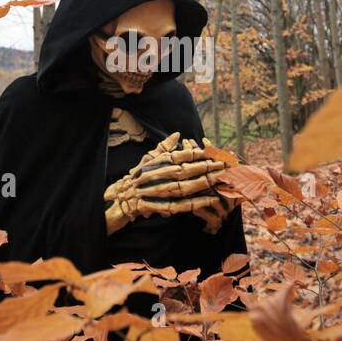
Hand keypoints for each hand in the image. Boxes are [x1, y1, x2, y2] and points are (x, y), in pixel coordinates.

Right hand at [104, 133, 234, 234]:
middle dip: (206, 167)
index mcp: (154, 163)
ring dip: (203, 183)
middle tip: (224, 164)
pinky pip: (178, 206)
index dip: (198, 153)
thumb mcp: (146, 161)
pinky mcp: (152, 206)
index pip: (179, 156)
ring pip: (184, 187)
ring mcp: (154, 192)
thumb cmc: (134, 179)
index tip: (213, 151)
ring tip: (220, 179)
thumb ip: (163, 148)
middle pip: (185, 170)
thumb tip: (177, 134)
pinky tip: (209, 200)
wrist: (116, 200)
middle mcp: (155, 175)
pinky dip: (195, 203)